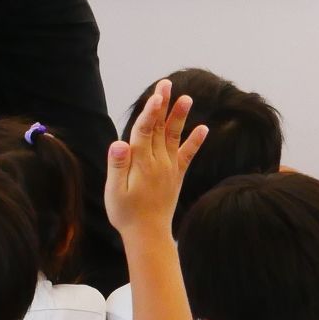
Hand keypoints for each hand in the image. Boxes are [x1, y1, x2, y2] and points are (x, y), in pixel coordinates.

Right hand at [105, 79, 206, 239]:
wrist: (148, 235)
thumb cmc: (126, 214)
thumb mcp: (114, 192)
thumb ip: (117, 166)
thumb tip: (119, 143)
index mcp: (140, 164)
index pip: (144, 132)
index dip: (150, 112)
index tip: (156, 95)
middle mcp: (157, 162)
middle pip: (158, 128)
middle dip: (162, 105)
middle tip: (166, 84)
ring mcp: (169, 168)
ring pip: (173, 137)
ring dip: (179, 117)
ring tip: (187, 98)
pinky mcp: (176, 175)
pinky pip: (187, 156)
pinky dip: (195, 142)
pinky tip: (204, 129)